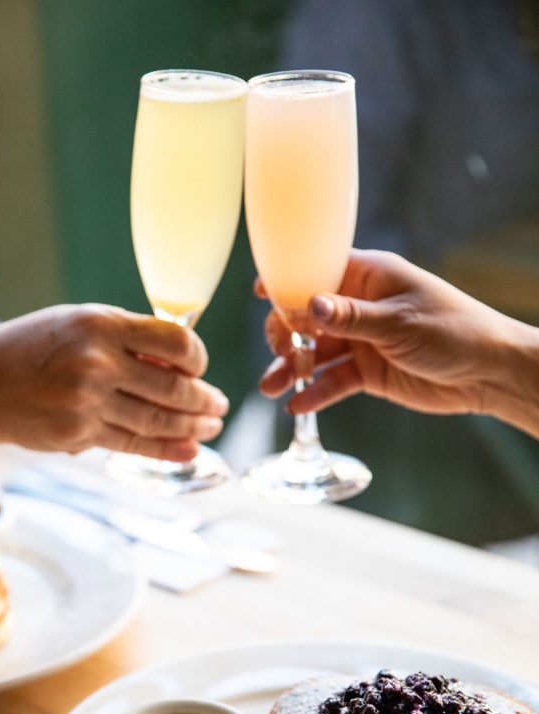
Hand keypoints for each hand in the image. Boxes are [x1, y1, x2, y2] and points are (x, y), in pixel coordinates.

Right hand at [0, 303, 228, 460]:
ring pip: (156, 420)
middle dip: (204, 401)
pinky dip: (166, 450)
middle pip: (172, 388)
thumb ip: (126, 338)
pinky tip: (188, 450)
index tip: (200, 368)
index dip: (198, 358)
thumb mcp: (77, 323)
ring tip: (210, 427)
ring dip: (192, 427)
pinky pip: (132, 444)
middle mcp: (97, 362)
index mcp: (101, 325)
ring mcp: (87, 402)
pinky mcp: (78, 434)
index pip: (175, 342)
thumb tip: (181, 363)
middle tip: (221, 406)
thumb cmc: (32, 348)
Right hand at [258, 249, 535, 428]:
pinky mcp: (368, 373)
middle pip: (307, 316)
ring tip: (270, 388)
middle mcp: (360, 307)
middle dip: (286, 334)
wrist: (487, 373)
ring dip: (292, 369)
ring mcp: (362, 341)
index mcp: (369, 277)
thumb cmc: (453, 330)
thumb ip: (350, 317)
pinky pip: (333, 381)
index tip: (260, 291)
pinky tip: (297, 408)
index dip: (288, 280)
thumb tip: (308, 305)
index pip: (318, 270)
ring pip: (315, 352)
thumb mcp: (398, 322)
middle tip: (280, 352)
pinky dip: (315, 394)